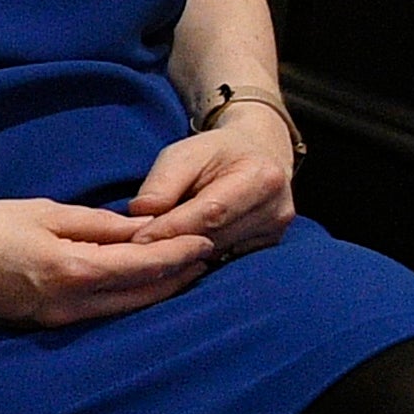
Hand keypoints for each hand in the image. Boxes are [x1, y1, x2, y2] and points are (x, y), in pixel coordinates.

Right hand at [0, 195, 215, 325]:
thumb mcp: (36, 213)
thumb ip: (92, 224)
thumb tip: (140, 227)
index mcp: (73, 271)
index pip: (146, 264)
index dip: (181, 252)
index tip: (209, 238)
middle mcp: (70, 306)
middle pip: (142, 296)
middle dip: (178, 277)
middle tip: (209, 257)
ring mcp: (53, 320)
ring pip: (121, 310)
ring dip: (155, 291)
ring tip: (181, 272)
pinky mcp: (37, 324)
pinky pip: (95, 314)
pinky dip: (123, 299)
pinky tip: (131, 285)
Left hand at [123, 100, 298, 256]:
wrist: (258, 153)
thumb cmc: (215, 153)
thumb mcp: (184, 154)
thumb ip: (162, 184)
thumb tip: (141, 216)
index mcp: (260, 177)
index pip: (210, 213)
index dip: (171, 229)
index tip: (137, 239)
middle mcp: (276, 209)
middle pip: (213, 238)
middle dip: (172, 243)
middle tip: (138, 245)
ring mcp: (276, 233)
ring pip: (216, 254)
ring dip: (183, 252)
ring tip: (158, 241)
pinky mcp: (269, 248)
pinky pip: (224, 260)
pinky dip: (199, 257)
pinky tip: (183, 246)